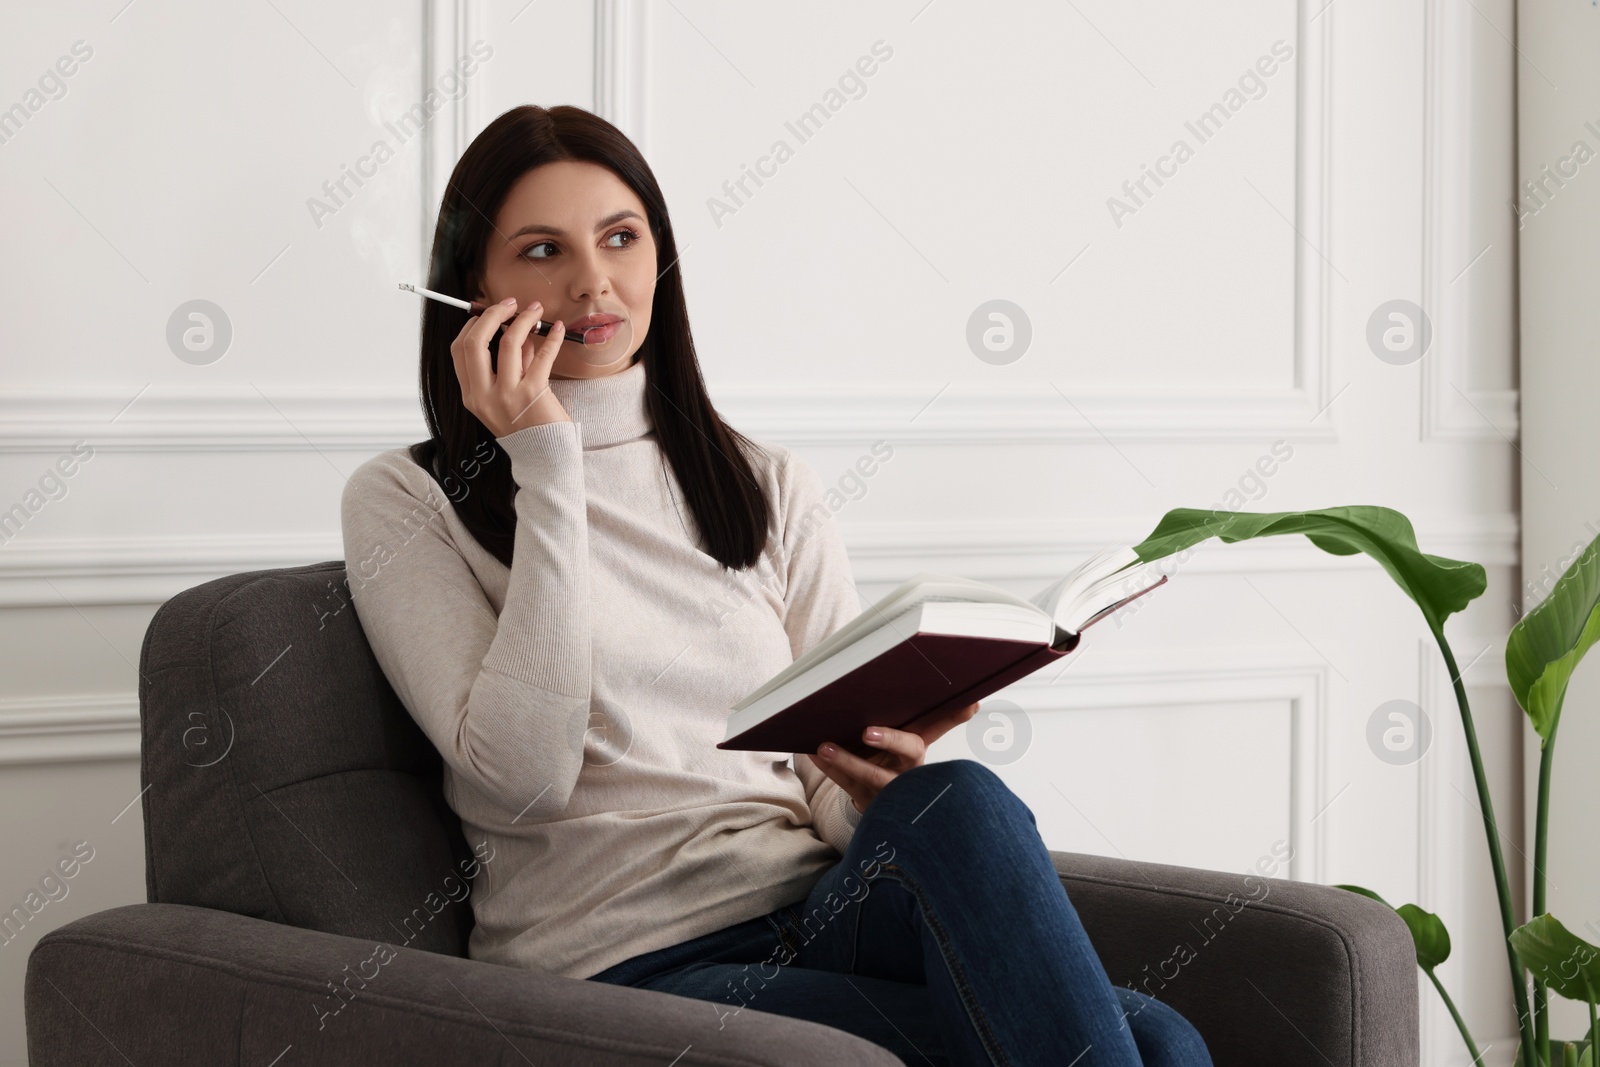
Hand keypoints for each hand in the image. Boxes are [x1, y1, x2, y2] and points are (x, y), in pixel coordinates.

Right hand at [450, 295, 569, 437]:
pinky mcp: (533, 393)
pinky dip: (552, 338)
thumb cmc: (527, 426)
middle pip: (476, 342)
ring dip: (524, 319)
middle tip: (510, 304)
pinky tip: (559, 329)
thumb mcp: (505, 398)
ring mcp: (507, 395)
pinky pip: (542, 355)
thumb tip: (517, 330)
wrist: (545, 457)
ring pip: (508, 343)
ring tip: (536, 310)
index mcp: (472, 395)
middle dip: (492, 315)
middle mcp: (484, 395)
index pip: (460, 351)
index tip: (490, 313)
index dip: (473, 325)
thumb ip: (508, 366)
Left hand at [804, 701, 980, 815]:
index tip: (969, 703)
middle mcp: (910, 768)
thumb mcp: (903, 743)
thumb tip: (923, 686)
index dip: (956, 715)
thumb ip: (909, 720)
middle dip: (891, 740)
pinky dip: (829, 769)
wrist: (883, 810)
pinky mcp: (868, 801)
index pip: (940, 725)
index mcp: (919, 748)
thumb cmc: (889, 764)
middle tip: (868, 731)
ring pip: (872, 775)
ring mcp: (890, 788)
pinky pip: (847, 784)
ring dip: (847, 760)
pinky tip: (814, 754)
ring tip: (824, 746)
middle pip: (909, 751)